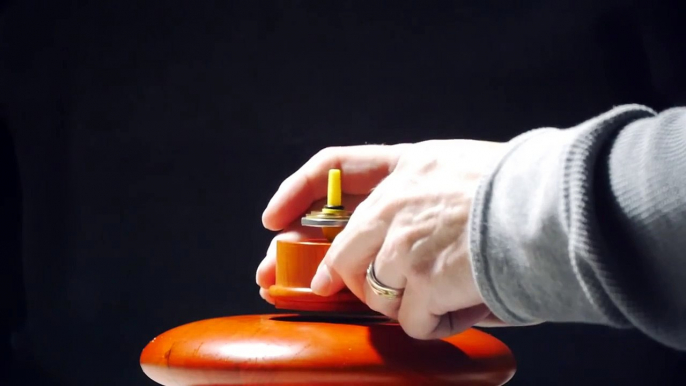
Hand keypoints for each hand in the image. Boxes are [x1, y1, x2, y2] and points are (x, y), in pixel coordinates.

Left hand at [258, 140, 508, 338]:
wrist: (559, 207)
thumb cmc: (525, 190)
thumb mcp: (465, 170)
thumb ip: (423, 196)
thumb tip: (384, 240)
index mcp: (411, 164)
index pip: (335, 165)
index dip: (298, 191)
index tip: (274, 219)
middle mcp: (398, 201)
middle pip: (341, 249)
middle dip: (330, 277)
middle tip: (325, 288)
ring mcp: (405, 242)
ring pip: (373, 290)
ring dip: (404, 301)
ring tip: (442, 292)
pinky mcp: (421, 279)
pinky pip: (412, 320)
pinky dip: (437, 322)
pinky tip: (463, 305)